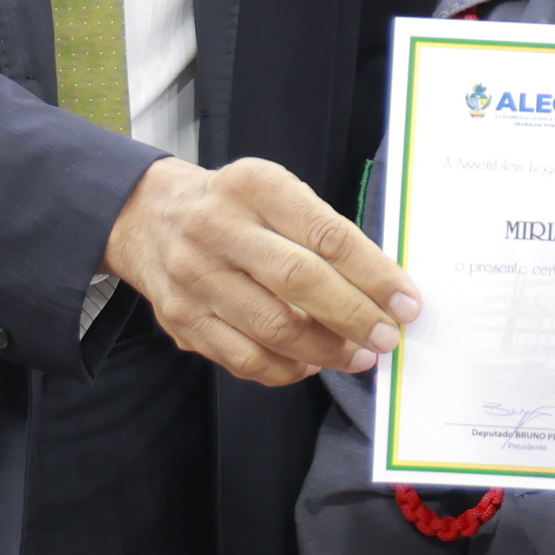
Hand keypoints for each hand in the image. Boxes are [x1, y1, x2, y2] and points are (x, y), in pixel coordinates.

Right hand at [102, 156, 417, 387]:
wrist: (148, 217)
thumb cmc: (233, 207)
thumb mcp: (275, 192)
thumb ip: (322, 232)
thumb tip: (382, 289)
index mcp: (253, 186)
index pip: (327, 235)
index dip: (374, 274)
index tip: (406, 302)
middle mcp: (217, 229)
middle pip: (300, 282)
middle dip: (355, 317)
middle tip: (388, 337)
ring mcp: (194, 277)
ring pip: (273, 328)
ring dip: (327, 349)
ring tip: (358, 355)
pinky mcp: (181, 319)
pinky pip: (244, 357)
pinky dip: (286, 368)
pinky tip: (311, 362)